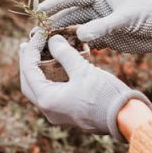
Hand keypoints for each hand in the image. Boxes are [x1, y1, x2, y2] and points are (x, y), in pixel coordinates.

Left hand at [19, 32, 151, 141]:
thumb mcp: (83, 70)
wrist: (124, 118)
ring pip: (39, 89)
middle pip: (28, 82)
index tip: (38, 34)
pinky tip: (54, 67)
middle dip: (27, 62)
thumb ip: (64, 54)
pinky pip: (51, 93)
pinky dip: (49, 79)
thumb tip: (53, 40)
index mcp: (47, 100)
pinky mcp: (66, 113)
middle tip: (27, 45)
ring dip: (37, 71)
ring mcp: (56, 113)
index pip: (28, 70)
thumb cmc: (104, 94)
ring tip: (39, 53)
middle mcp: (47, 109)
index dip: (31, 49)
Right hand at [38, 0, 151, 52]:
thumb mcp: (127, 20)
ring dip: (59, 38)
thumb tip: (79, 35)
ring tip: (42, 48)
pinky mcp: (104, 37)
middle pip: (68, 16)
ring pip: (73, 30)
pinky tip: (61, 56)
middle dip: (51, 25)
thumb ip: (103, 27)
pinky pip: (83, 42)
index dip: (54, 5)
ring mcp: (100, 23)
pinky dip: (73, 48)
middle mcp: (97, 8)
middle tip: (34, 36)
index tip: (38, 13)